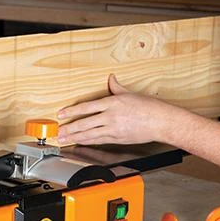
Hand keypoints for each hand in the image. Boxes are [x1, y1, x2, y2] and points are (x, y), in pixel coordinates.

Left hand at [56, 75, 183, 145]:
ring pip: (90, 134)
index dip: (72, 111)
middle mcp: (111, 116)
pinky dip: (88, 142)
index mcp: (113, 103)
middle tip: (58, 132)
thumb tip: (111, 78)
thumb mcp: (130, 93)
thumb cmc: (149, 107)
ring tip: (64, 139)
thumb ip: (117, 87)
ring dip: (76, 137)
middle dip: (70, 128)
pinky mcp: (118, 139)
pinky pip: (99, 141)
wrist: (161, 122)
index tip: (62, 114)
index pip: (87, 107)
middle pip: (85, 123)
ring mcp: (114, 129)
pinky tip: (81, 142)